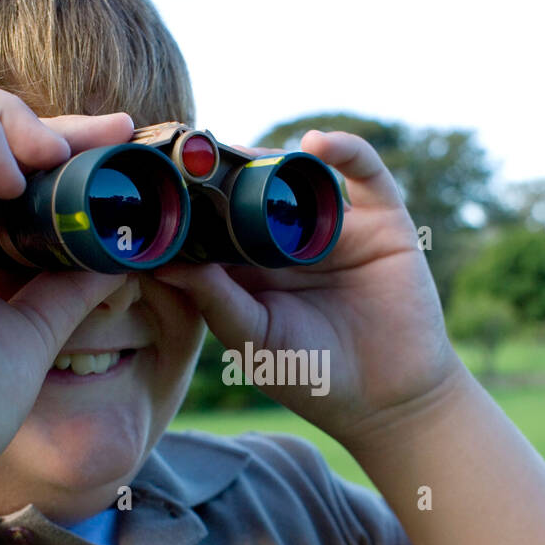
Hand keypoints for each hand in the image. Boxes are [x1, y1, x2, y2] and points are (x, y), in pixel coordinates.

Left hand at [152, 130, 465, 447]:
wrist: (389, 398)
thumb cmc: (312, 376)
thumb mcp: (253, 338)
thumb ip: (214, 300)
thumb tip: (161, 263)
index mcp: (249, 267)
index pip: (212, 220)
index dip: (188, 200)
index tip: (155, 180)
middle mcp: (288, 239)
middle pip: (250, 186)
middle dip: (221, 167)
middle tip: (189, 148)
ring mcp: (333, 225)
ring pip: (297, 172)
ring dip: (268, 156)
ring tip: (239, 151)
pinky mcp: (380, 219)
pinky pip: (363, 171)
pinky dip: (342, 149)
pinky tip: (314, 146)